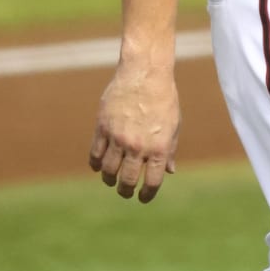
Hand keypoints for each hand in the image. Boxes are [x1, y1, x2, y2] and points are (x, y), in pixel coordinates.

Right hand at [88, 64, 180, 203]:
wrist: (145, 72)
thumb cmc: (163, 98)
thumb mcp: (174, 124)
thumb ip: (169, 150)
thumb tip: (169, 172)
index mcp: (158, 147)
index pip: (151, 182)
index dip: (147, 194)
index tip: (143, 197)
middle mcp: (137, 146)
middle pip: (126, 180)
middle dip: (125, 190)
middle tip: (125, 191)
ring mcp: (118, 137)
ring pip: (108, 171)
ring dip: (109, 179)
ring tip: (112, 179)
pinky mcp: (102, 127)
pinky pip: (95, 154)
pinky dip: (96, 164)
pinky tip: (99, 165)